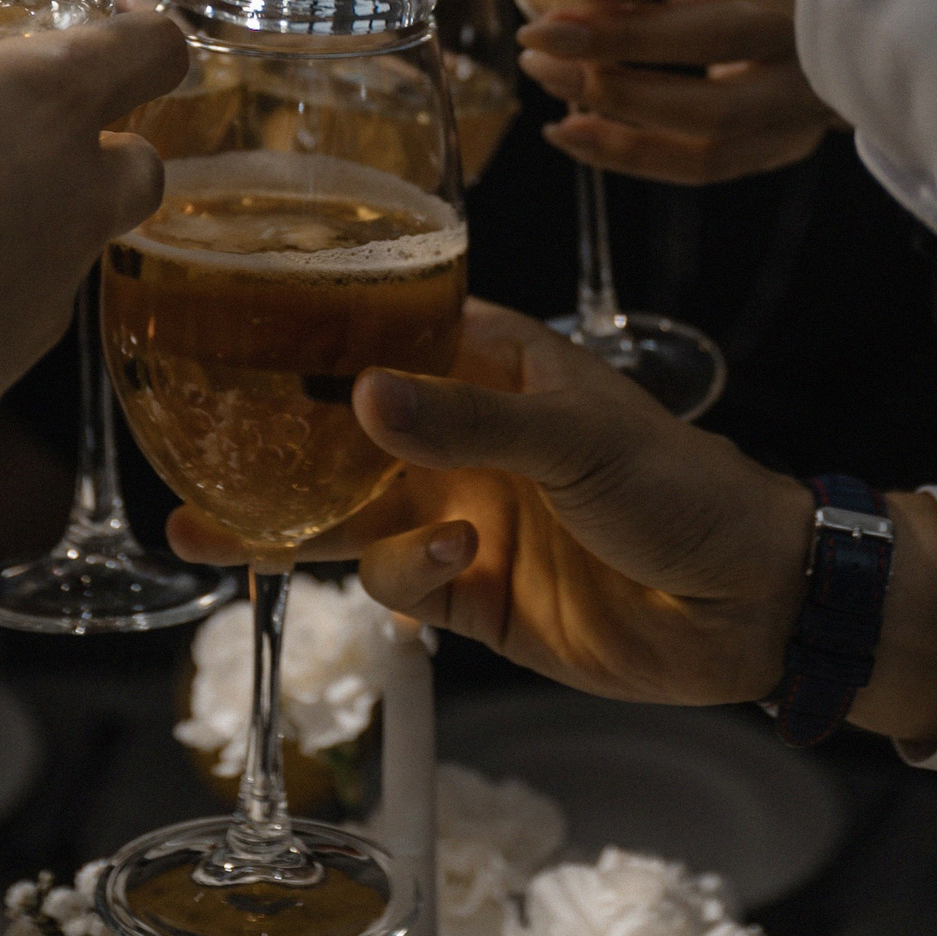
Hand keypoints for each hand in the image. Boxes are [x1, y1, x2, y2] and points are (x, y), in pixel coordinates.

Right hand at [0, 0, 178, 480]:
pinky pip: (18, 323)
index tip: (119, 24)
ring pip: (80, 249)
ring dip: (36, 229)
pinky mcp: (8, 375)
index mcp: (43, 101)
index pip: (154, 49)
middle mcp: (72, 196)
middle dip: (106, 148)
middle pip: (142, 164)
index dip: (146, 33)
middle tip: (27, 135)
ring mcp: (50, 294)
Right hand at [165, 301, 936, 742]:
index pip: (387, 332)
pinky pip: (402, 586)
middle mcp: (466, 437)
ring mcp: (466, 516)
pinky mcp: (476, 600)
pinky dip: (404, 577)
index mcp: (492, 367)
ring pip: (353, 519)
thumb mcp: (575, 436)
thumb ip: (465, 421)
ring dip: (304, 527)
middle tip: (188, 454)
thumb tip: (362, 394)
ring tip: (241, 528)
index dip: (315, 333)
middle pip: (346, 438)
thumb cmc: (678, 483)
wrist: (749, 605)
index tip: (232, 329)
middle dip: (273, 448)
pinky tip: (448, 561)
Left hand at [518, 0, 836, 183]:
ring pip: (711, 117)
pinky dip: (632, 154)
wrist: (836, 16)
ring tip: (548, 80)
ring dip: (617, 105)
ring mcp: (807, 95)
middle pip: (713, 41)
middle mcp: (813, 26)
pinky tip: (571, 133)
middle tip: (537, 36)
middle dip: (615, 41)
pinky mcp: (789, 139)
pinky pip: (706, 163)